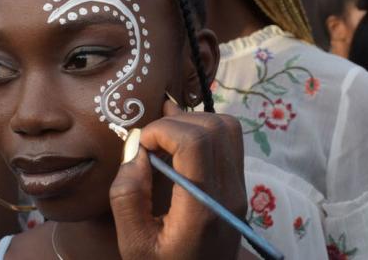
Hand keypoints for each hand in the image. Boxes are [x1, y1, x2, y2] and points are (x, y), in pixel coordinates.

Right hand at [110, 100, 246, 259]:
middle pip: (214, 127)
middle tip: (150, 141)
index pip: (196, 142)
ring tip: (164, 139)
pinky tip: (180, 145)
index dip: (164, 130)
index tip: (140, 144)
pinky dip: (204, 130)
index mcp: (202, 209)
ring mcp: (239, 187)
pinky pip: (230, 140)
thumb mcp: (134, 245)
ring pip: (227, 127)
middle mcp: (229, 192)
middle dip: (176, 122)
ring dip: (192, 122)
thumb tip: (135, 147)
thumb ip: (128, 197)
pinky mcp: (239, 184)